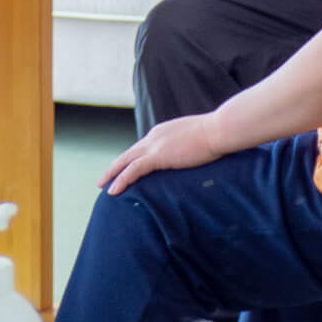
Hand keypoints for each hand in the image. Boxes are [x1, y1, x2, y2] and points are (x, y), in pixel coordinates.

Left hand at [98, 114, 224, 194]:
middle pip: (128, 153)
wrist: (218, 130)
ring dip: (112, 174)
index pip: (142, 147)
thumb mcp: (196, 139)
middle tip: (104, 179)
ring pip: (125, 161)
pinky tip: (113, 191)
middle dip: (115, 166)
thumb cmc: (215, 135)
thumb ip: (187, 146)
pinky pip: (133, 170)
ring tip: (103, 186)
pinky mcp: (158, 155)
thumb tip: (191, 154)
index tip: (124, 170)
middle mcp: (154, 136)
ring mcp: (155, 145)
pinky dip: (121, 180)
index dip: (131, 160)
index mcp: (162, 132)